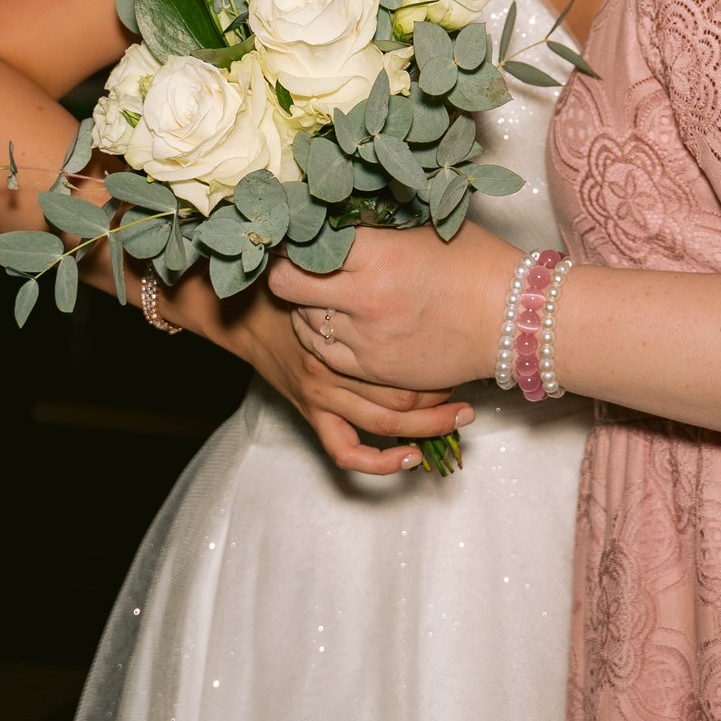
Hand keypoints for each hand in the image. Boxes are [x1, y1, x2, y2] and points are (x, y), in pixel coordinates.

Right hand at [204, 285, 472, 475]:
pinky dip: (378, 462)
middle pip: (401, 392)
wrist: (250, 309)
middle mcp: (335, 366)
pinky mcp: (311, 413)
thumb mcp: (341, 270)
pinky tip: (409, 458)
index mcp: (345, 329)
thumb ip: (377, 275)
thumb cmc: (301, 284)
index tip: (465, 355)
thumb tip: (432, 257)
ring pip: (383, 422)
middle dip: (442, 396)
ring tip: (458, 419)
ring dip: (427, 426)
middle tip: (470, 391)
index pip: (406, 356)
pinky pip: (344, 451)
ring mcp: (322, 394)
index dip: (442, 362)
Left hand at [269, 222, 519, 393]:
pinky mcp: (373, 368)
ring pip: (301, 321)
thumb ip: (378, 225)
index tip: (292, 232)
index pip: (303, 244)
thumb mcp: (425, 227)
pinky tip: (332, 322)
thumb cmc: (476, 264)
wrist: (511, 320)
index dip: (292, 236)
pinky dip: (320, 336)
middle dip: (285, 271)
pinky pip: (324, 353)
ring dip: (303, 305)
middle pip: (286, 284)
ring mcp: (365, 338)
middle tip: (292, 263)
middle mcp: (362, 298)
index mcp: (375, 255)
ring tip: (319, 292)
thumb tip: (339, 211)